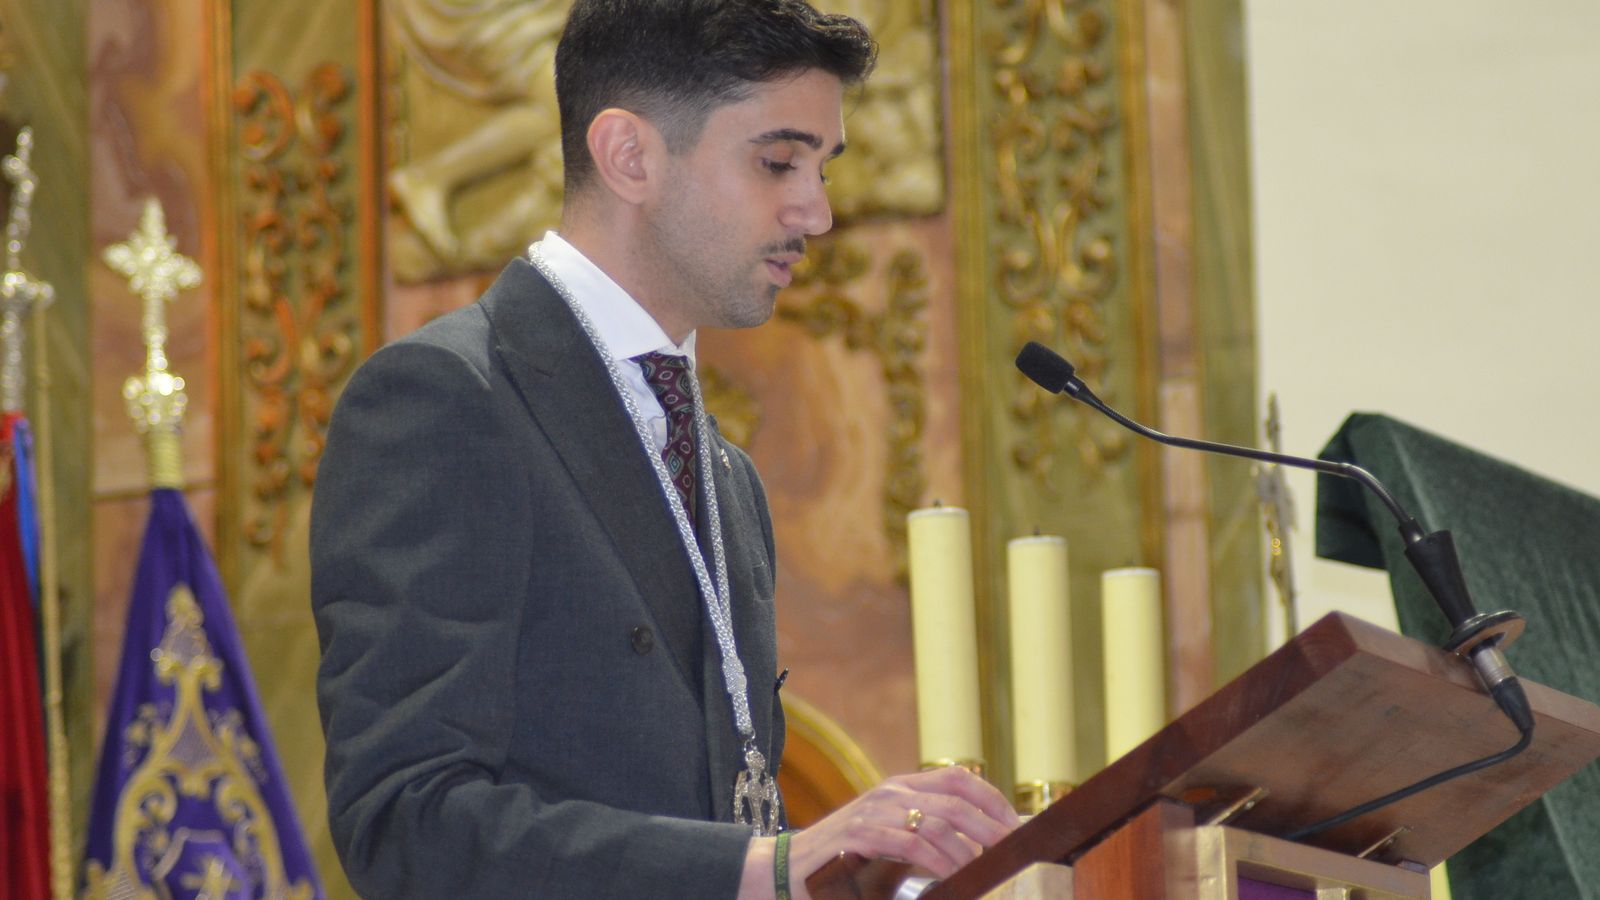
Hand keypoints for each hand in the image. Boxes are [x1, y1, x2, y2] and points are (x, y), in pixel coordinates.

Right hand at [784, 766, 1019, 897]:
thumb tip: (978, 847)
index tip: (1016, 825)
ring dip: (967, 849)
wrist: (790, 868)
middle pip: (955, 801)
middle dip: (990, 826)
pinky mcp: (858, 836)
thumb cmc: (848, 859)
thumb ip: (926, 834)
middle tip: (1012, 850)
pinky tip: (950, 875)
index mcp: (902, 787)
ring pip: (936, 823)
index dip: (992, 800)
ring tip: (983, 870)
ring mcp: (873, 812)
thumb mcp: (891, 837)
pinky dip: (935, 860)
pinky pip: (907, 843)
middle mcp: (891, 793)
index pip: (959, 779)